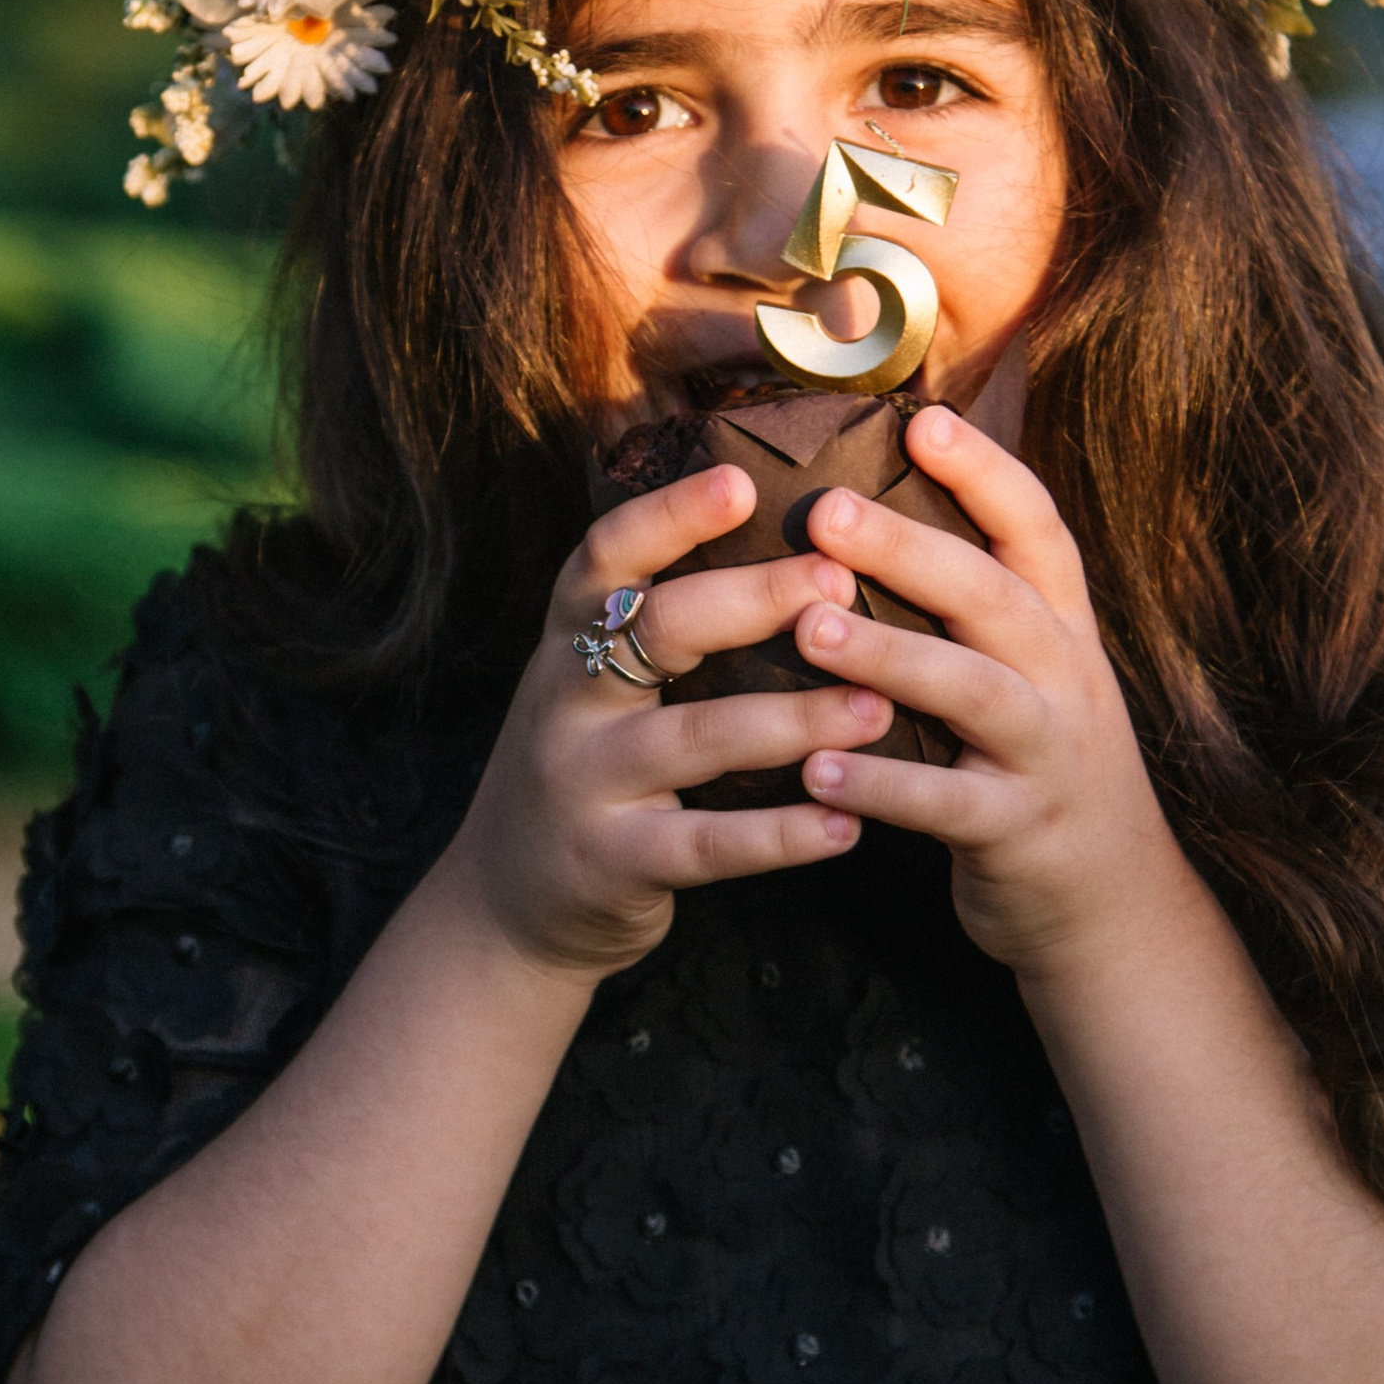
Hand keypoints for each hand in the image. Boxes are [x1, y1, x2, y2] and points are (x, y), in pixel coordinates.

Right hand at [439, 465, 882, 979]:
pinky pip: (708, 846)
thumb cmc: (587, 763)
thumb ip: (658, 622)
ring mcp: (586, 782)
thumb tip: (780, 533)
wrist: (505, 902)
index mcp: (568, 639)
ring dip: (796, 719)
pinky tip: (848, 824)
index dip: (669, 515)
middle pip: (659, 630)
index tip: (743, 481)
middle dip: (754, 600)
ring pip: (698, 739)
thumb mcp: (591, 682)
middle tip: (840, 580)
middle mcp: (567, 700)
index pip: (606, 556)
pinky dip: (782, 836)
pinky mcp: (613, 863)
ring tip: (879, 706)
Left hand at [791, 404, 1189, 982]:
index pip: (1036, 529)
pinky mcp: (1020, 833)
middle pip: (995, 595)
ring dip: (893, 656)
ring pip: (977, 692)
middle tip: (824, 513)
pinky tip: (817, 771)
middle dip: (911, 548)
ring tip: (811, 630)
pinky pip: (949, 805)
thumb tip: (872, 512)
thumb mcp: (1030, 674)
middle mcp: (1064, 679)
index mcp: (1062, 628)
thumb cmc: (1036, 764)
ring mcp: (1048, 756)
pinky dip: (884, 787)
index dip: (985, 471)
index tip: (922, 420)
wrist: (1112, 904)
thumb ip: (974, 607)